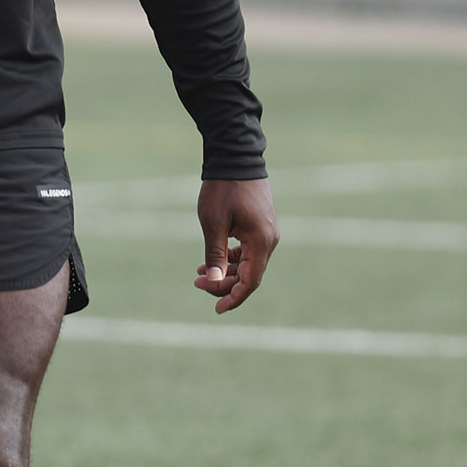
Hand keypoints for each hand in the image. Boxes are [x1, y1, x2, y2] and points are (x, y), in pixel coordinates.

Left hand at [195, 178, 277, 312]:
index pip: (250, 281)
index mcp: (261, 242)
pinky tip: (211, 260)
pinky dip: (231, 258)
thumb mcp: (213, 223)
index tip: (217, 309)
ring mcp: (266, 233)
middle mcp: (269, 241)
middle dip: (223, 283)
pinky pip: (248, 251)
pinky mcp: (260, 226)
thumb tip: (213, 280)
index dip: (233, 297)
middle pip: (249, 275)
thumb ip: (215, 254)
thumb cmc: (222, 189)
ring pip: (248, 264)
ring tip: (199, 273)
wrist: (235, 158)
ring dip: (226, 271)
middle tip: (197, 282)